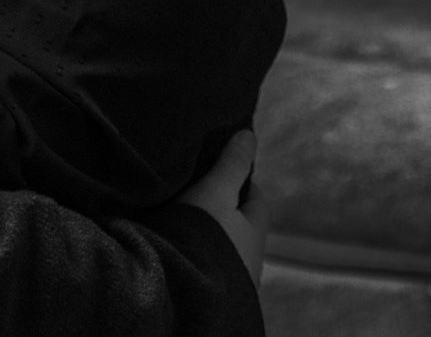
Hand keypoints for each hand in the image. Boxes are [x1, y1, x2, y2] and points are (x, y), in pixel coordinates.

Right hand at [180, 129, 266, 290]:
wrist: (180, 294)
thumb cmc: (203, 238)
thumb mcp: (215, 192)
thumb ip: (232, 164)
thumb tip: (249, 135)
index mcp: (255, 235)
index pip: (256, 201)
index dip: (243, 181)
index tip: (224, 168)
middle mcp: (247, 262)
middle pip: (239, 227)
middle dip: (224, 210)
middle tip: (198, 191)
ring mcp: (228, 281)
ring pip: (221, 248)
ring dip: (208, 234)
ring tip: (180, 218)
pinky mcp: (205, 291)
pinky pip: (203, 264)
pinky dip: (193, 252)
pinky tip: (174, 246)